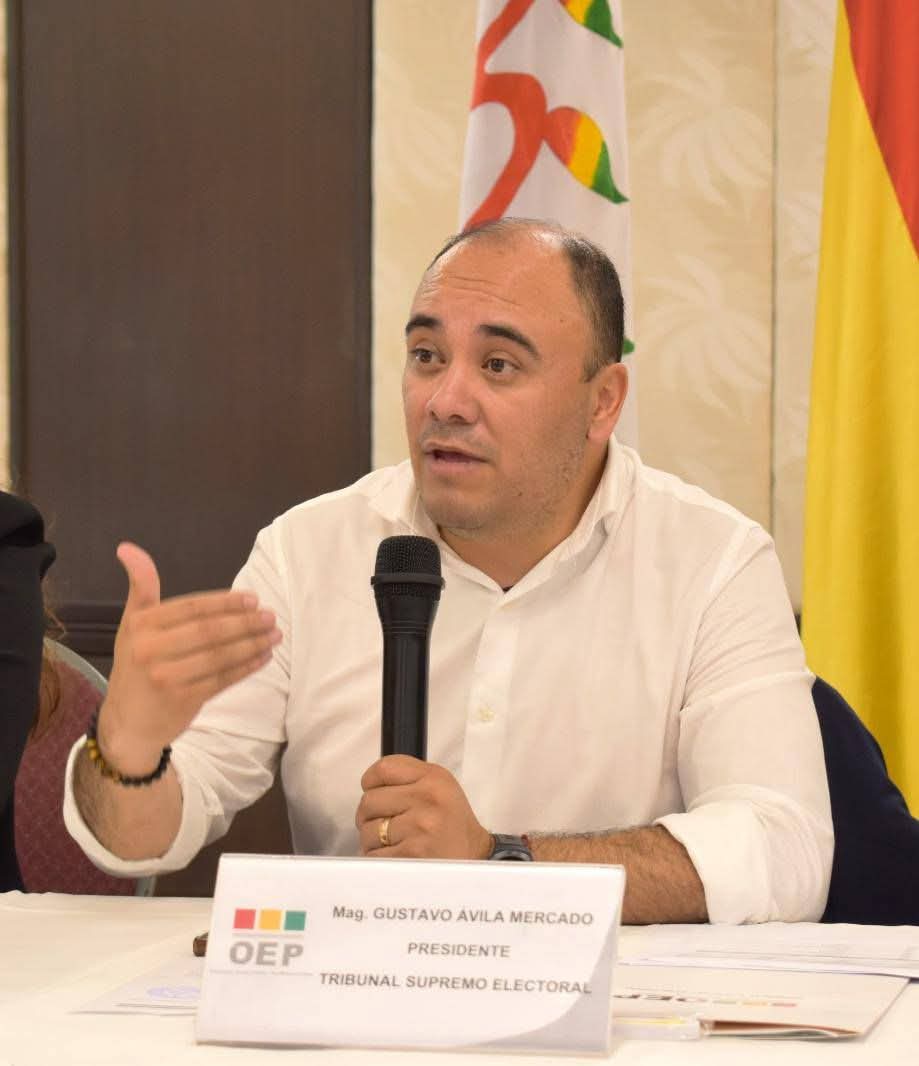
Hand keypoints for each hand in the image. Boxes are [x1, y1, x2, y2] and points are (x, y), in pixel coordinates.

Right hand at [98, 542, 280, 774]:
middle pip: (209, 631)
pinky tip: (263, 657)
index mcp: (141, 626)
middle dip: (245, 623)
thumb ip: (141, 587)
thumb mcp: (132, 625)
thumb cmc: (135, 666)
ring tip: (274, 634)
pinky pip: (222, 680)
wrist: (126, 723)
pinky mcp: (183, 701)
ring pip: (219, 656)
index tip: (252, 599)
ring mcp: (167, 678)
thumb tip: (127, 547)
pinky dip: (246, 667)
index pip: (192, 609)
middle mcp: (150, 651)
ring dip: (252, 644)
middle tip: (270, 616)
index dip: (225, 603)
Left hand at [356, 755, 491, 859]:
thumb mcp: (439, 787)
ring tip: (394, 842)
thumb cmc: (451, 824)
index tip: (375, 793)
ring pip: (368, 830)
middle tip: (384, 824)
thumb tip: (369, 786)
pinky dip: (380, 859)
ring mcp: (420, 827)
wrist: (474, 857)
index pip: (383, 769)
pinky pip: (375, 854)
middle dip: (369, 816)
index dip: (371, 783)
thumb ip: (407, 779)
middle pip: (369, 801)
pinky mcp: (412, 853)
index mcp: (433, 777)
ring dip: (373, 840)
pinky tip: (398, 856)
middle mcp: (427, 798)